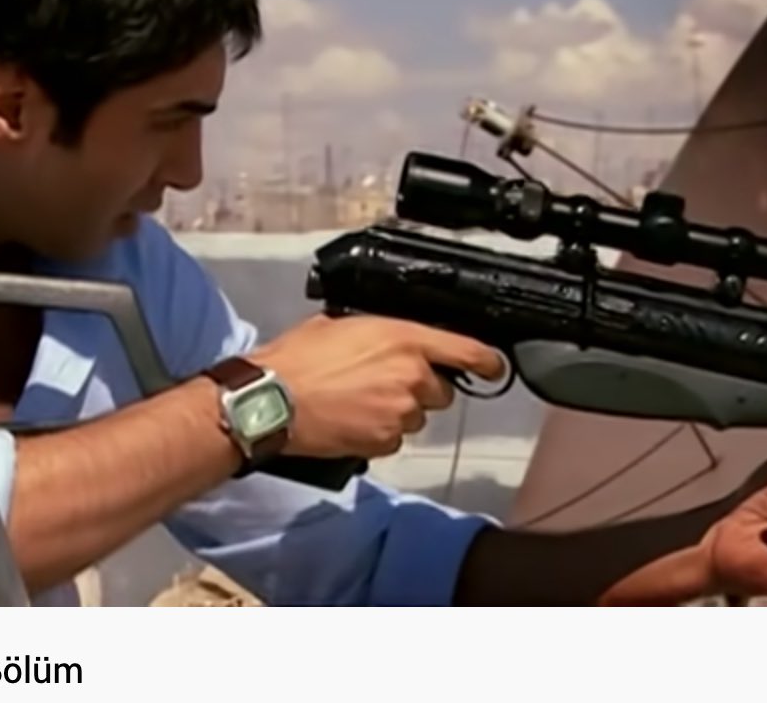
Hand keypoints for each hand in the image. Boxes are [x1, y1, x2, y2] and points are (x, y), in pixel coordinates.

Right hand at [251, 313, 504, 458]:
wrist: (272, 400)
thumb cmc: (299, 356)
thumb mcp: (340, 324)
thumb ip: (376, 332)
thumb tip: (384, 339)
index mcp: (405, 338)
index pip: (467, 351)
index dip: (487, 362)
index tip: (494, 368)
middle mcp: (413, 376)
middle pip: (441, 391)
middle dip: (421, 389)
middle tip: (385, 384)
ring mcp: (401, 413)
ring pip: (417, 416)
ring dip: (399, 411)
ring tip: (361, 404)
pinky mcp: (385, 441)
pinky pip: (395, 438)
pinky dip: (380, 433)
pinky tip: (353, 422)